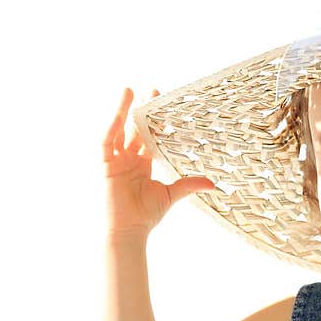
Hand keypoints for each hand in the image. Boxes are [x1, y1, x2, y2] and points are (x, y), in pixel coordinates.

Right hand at [102, 87, 215, 237]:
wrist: (130, 230)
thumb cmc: (147, 215)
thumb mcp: (172, 194)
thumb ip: (189, 184)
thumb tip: (213, 183)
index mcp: (143, 164)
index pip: (149, 137)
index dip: (155, 122)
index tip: (164, 106)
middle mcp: (129, 160)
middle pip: (134, 129)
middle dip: (141, 110)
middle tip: (152, 91)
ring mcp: (116, 161)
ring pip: (118, 130)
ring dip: (122, 111)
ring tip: (129, 91)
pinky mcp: (106, 166)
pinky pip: (107, 142)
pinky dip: (112, 127)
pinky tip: (118, 114)